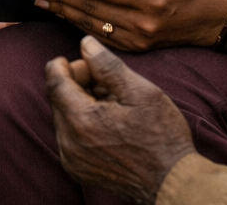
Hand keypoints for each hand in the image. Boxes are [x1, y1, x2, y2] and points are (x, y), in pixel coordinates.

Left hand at [31, 0, 226, 50]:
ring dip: (64, 12)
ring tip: (42, 0)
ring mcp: (138, 40)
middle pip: (94, 10)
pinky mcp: (135, 48)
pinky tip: (61, 13)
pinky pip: (100, 36)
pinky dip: (78, 24)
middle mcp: (143, 24)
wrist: (207, 20)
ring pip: (93, 25)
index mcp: (152, 1)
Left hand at [46, 36, 194, 202]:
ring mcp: (71, 159)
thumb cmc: (162, 136)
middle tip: (107, 81)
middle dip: (77, 83)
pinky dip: (82, 124)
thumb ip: (107, 65)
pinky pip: (69, 137)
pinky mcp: (77, 169)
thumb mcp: (140, 91)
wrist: (172, 182)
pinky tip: (109, 123)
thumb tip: (85, 44)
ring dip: (81, 103)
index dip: (65, 65)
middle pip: (58, 98)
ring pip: (63, 117)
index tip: (85, 61)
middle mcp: (69, 142)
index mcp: (81, 120)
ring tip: (113, 104)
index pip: (54, 81)